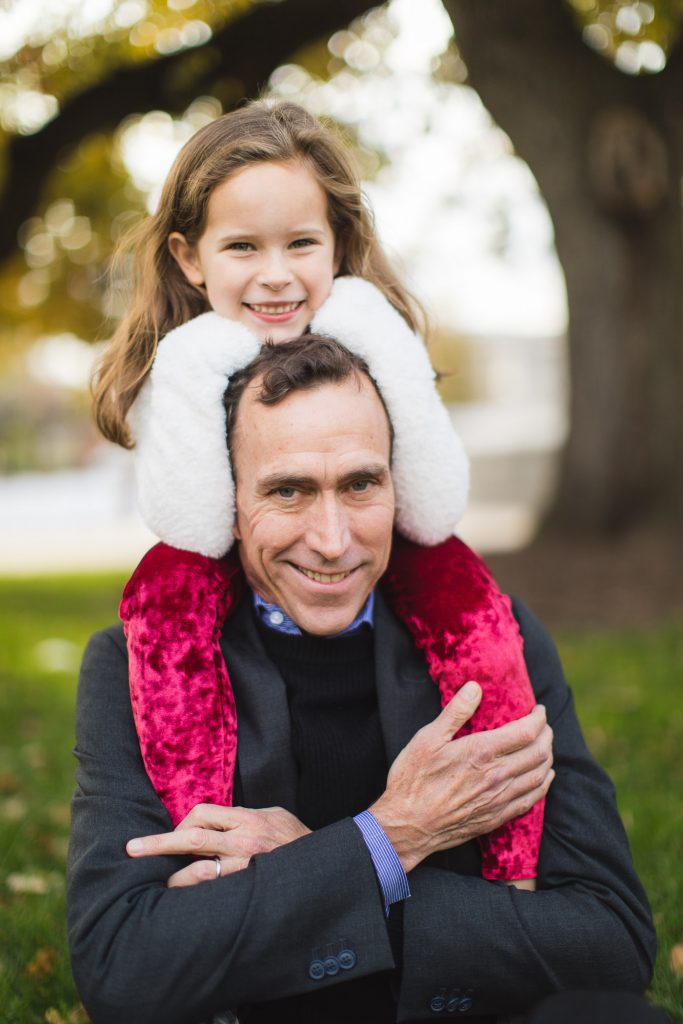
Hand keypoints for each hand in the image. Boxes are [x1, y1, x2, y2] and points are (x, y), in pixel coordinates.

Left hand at [126, 804, 310, 887]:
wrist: (322, 869)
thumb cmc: (296, 839)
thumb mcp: (273, 815)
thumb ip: (242, 817)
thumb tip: (212, 820)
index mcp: (247, 819)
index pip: (201, 815)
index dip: (181, 824)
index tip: (174, 834)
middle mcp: (243, 843)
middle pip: (191, 838)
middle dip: (158, 844)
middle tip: (132, 849)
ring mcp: (245, 870)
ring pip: (198, 872)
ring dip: (174, 879)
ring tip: (159, 885)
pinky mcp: (248, 890)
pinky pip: (214, 894)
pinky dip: (196, 896)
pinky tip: (184, 903)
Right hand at [370, 682, 553, 872]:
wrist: (408, 826)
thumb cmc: (413, 781)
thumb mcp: (427, 739)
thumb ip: (455, 712)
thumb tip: (475, 687)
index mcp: (480, 753)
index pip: (525, 733)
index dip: (538, 719)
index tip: (539, 710)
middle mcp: (496, 776)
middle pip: (538, 753)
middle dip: (546, 735)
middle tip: (544, 725)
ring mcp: (498, 799)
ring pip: (538, 776)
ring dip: (547, 757)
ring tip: (546, 745)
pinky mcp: (496, 817)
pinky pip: (531, 800)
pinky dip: (543, 785)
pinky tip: (544, 777)